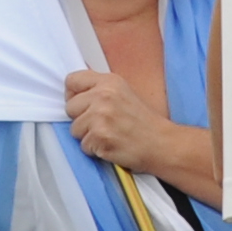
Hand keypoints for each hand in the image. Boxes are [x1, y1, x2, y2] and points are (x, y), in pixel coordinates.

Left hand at [62, 69, 179, 173]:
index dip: (73, 95)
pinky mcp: (100, 136)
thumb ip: (100, 89)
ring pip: (74, 129)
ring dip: (88, 136)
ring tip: (109, 135)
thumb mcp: (123, 93)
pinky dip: (95, 149)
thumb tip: (75, 91)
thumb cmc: (144, 123)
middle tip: (102, 124)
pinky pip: (83, 145)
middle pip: (69, 107)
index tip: (82, 104)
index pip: (71, 81)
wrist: (162, 144)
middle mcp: (103, 96)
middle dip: (81, 119)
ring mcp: (100, 116)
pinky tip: (111, 145)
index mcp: (109, 82)